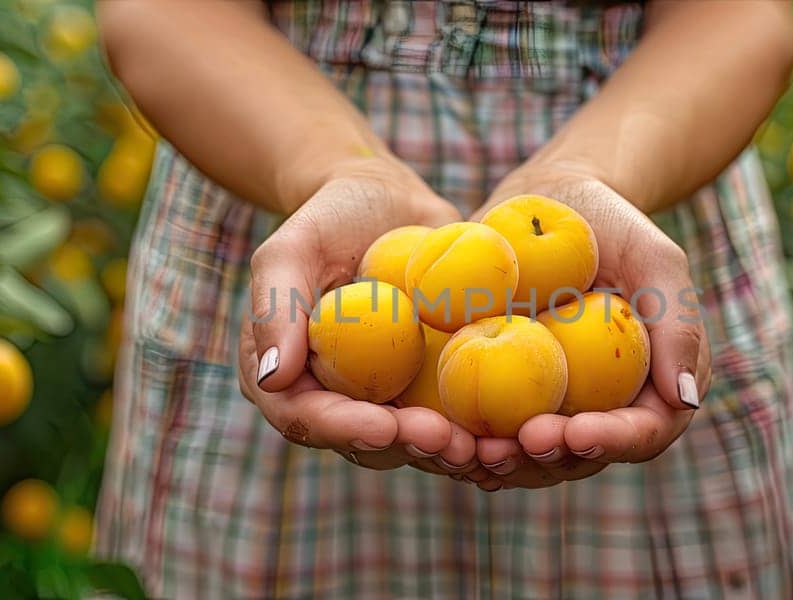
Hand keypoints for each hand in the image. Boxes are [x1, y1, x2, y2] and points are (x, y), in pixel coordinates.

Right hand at [239, 160, 481, 477]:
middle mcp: (333, 400)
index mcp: (285, 380)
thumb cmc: (330, 217)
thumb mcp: (292, 249)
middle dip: (411, 449)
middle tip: (454, 443)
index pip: (310, 420)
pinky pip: (455, 416)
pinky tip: (519, 430)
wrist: (388, 201)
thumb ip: (275, 309)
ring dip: (453, 451)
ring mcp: (385, 398)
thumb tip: (273, 379)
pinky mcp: (429, 388)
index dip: (349, 431)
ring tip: (492, 447)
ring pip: (417, 442)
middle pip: (369, 445)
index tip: (387, 427)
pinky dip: (484, 427)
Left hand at [468, 166, 711, 489]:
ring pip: (526, 458)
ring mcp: (548, 409)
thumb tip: (685, 398)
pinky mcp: (498, 398)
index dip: (609, 443)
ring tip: (468, 450)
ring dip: (497, 463)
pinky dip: (460, 439)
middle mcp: (600, 412)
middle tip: (508, 446)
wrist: (546, 205)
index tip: (576, 431)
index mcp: (651, 392)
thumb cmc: (611, 228)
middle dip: (542, 462)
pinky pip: (480, 431)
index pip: (640, 435)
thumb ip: (678, 324)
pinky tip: (434, 433)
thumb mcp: (654, 260)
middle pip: (576, 460)